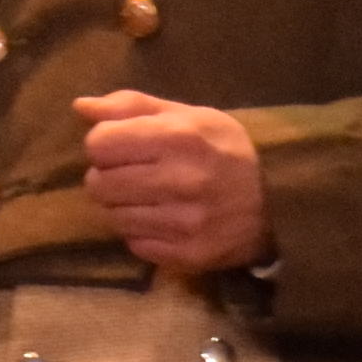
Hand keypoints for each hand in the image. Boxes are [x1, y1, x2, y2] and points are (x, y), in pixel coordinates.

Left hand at [72, 92, 269, 273]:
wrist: (280, 202)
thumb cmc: (227, 150)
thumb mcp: (190, 116)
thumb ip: (133, 107)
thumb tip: (80, 106)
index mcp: (178, 137)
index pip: (99, 143)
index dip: (106, 144)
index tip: (125, 147)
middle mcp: (179, 180)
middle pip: (98, 184)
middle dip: (109, 177)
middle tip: (134, 176)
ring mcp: (183, 223)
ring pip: (113, 217)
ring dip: (124, 207)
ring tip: (151, 199)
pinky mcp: (187, 255)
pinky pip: (135, 244)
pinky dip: (143, 233)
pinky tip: (165, 221)